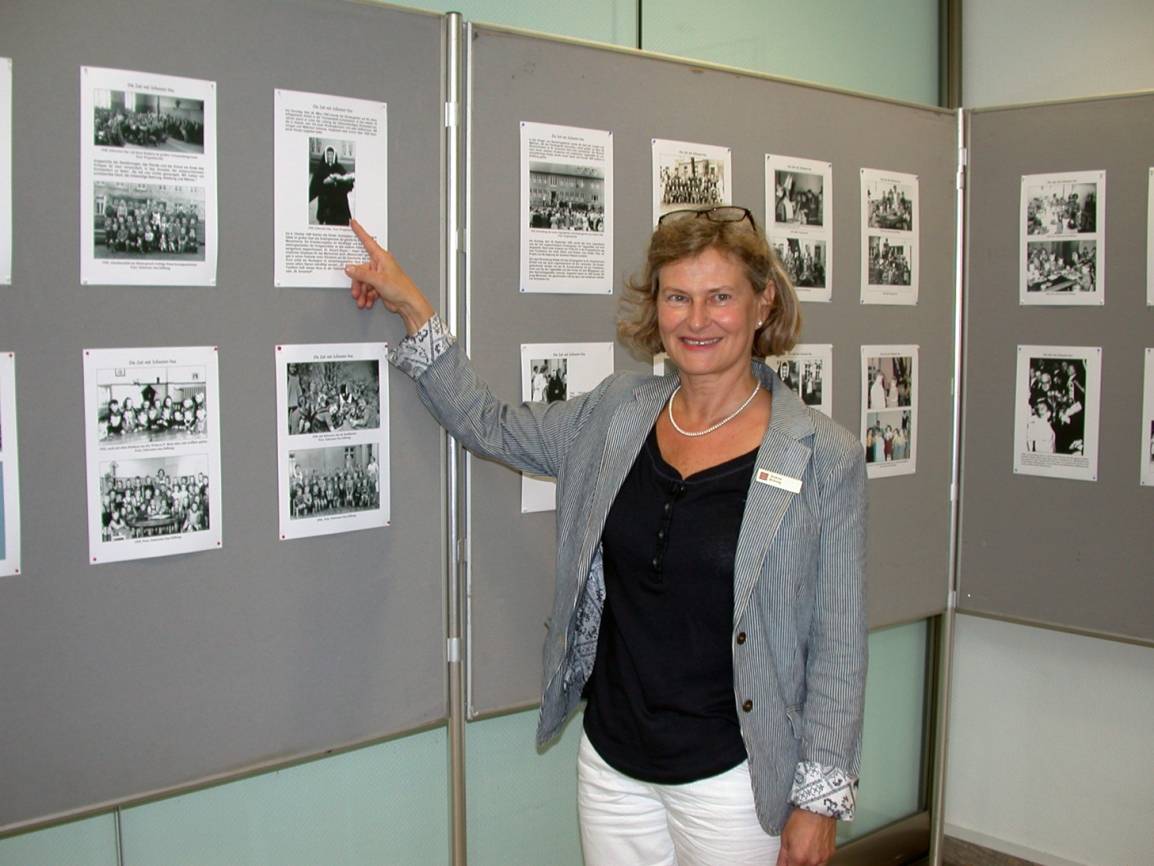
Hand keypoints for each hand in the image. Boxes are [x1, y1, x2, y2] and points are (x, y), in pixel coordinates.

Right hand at [344, 219, 434, 333]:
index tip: (353, 223)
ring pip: (363, 281)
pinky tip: (367, 301)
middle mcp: (380, 265)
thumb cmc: (401, 288)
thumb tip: (349, 268)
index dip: (360, 232)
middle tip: (356, 292)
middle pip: (360, 269)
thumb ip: (362, 274)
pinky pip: (367, 288)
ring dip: (361, 292)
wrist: (408, 303)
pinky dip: (366, 296)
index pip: (368, 241)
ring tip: (362, 300)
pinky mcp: (379, 285)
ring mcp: (379, 275)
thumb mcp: (378, 280)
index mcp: (382, 257)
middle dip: (357, 282)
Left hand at [776, 809, 835, 865]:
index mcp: (798, 858)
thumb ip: (783, 856)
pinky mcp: (831, 853)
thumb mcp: (785, 837)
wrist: (818, 807)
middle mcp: (812, 861)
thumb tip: (780, 865)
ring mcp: (823, 858)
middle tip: (795, 855)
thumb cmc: (802, 818)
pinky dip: (817, 858)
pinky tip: (813, 848)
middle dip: (797, 864)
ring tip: (804, 851)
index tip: (787, 862)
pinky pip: (823, 861)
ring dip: (807, 863)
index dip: (787, 865)